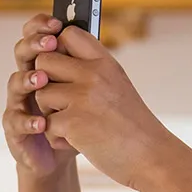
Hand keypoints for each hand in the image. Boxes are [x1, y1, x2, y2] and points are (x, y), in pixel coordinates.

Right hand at [2, 14, 78, 177]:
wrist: (63, 156)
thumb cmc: (76, 119)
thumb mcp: (86, 91)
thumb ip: (85, 65)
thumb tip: (96, 34)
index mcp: (44, 65)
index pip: (36, 36)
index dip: (41, 26)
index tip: (56, 22)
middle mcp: (28, 80)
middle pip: (22, 53)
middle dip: (34, 45)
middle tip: (49, 43)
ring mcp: (18, 103)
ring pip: (15, 83)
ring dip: (28, 79)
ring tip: (42, 80)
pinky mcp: (15, 129)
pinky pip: (15, 121)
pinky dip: (28, 121)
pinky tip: (41, 123)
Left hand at [30, 26, 174, 189]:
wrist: (150, 156)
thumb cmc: (132, 124)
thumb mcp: (117, 85)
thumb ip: (92, 68)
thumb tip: (59, 49)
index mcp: (105, 62)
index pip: (68, 34)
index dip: (56, 47)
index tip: (61, 66)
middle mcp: (93, 74)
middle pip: (44, 61)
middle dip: (46, 82)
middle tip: (63, 101)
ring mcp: (82, 97)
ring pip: (41, 95)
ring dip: (50, 113)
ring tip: (73, 125)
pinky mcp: (73, 123)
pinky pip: (46, 125)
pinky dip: (57, 138)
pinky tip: (77, 142)